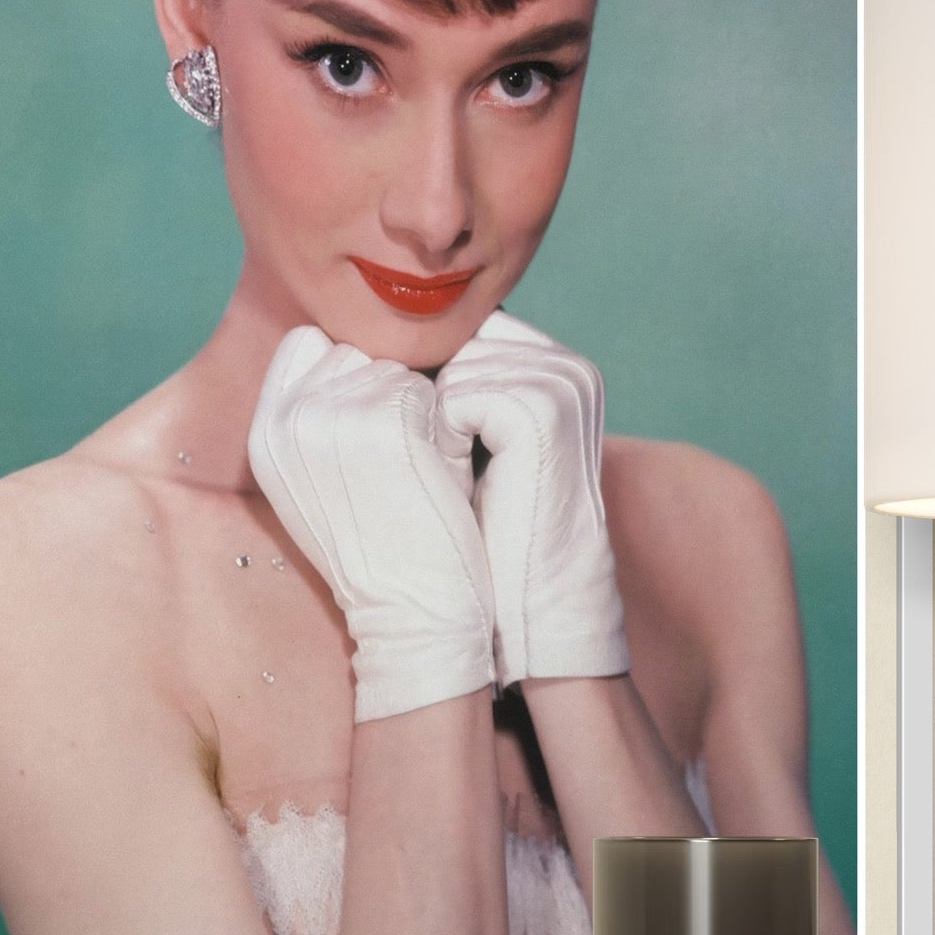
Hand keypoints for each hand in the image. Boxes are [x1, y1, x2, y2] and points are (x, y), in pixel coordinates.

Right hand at [247, 327, 495, 722]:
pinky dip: (446, 425)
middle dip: (386, 388)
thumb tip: (344, 352)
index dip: (350, 376)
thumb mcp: (315, 482)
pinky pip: (432, 388)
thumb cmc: (379, 550)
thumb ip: (313, 414)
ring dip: (420, 406)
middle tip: (396, 461)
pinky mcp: (389, 420)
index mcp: (263, 432)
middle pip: (354, 350)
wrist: (410, 617)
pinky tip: (439, 475)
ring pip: (395, 365)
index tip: (371, 432)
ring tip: (416, 472)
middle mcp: (288, 418)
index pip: (308, 345)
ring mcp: (336, 415)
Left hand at [435, 308, 627, 685]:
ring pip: (446, 368)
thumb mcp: (468, 443)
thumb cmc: (488, 532)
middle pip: (449, 340)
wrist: (533, 604)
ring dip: (430, 424)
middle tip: (448, 466)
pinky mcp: (542, 409)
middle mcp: (565, 364)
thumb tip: (369, 341)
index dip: (420, 380)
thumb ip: (447, 384)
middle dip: (425, 398)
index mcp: (554, 365)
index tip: (422, 439)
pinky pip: (454, 399)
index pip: (456, 331)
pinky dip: (444, 443)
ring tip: (459, 479)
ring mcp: (560, 382)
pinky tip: (465, 483)